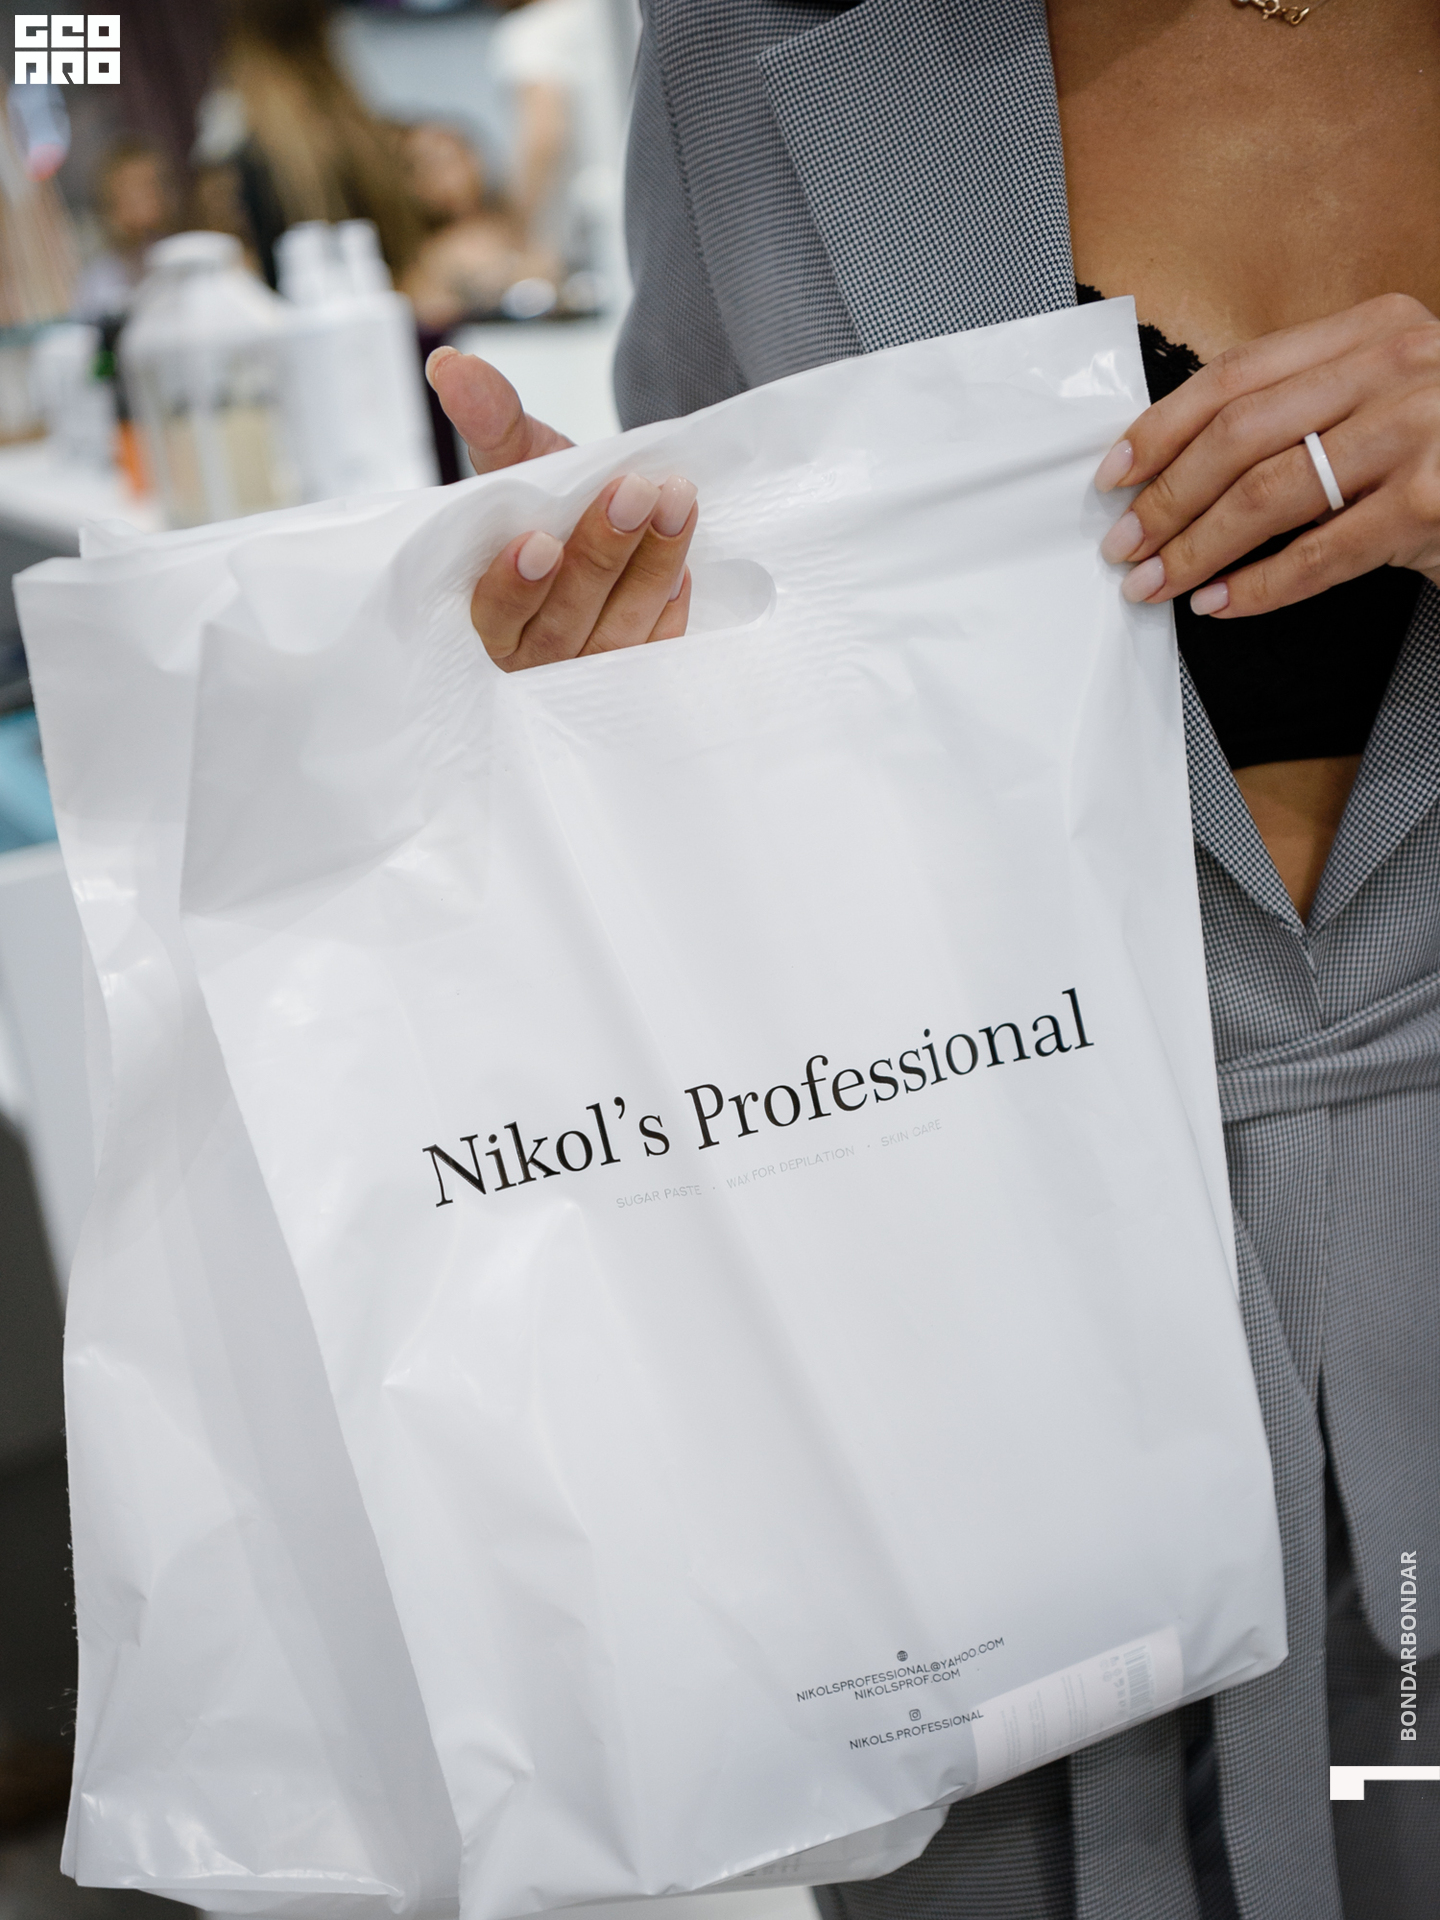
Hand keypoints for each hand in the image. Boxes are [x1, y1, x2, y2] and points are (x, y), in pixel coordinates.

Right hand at [426, 346, 695, 670]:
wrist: (613, 520)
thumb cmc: (555, 502)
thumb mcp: (524, 459)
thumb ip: (490, 419)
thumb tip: (451, 366)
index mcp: (493, 615)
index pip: (495, 616)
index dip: (514, 586)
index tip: (539, 542)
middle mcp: (537, 654)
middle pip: (565, 622)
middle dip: (602, 553)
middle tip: (635, 490)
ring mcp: (590, 668)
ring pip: (619, 633)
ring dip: (651, 564)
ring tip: (676, 499)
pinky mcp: (640, 667)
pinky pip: (660, 646)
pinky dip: (672, 602)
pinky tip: (684, 557)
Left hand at [1094, 293, 1439, 617]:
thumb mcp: (1387, 397)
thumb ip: (1307, 409)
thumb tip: (1187, 464)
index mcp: (1374, 330)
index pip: (1236, 375)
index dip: (1160, 428)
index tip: (1114, 474)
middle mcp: (1399, 368)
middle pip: (1240, 435)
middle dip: (1166, 497)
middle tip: (1124, 543)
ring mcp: (1422, 434)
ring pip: (1270, 495)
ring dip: (1197, 547)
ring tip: (1157, 581)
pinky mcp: (1434, 506)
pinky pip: (1321, 556)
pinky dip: (1259, 587)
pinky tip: (1222, 602)